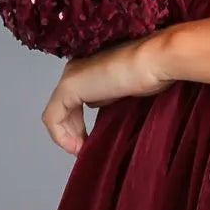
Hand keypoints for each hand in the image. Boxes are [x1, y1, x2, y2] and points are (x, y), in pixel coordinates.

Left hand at [41, 35, 175, 154]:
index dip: (81, 122)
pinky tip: (76, 147)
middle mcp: (77, 66)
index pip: (78, 97)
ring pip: (58, 111)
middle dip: (74, 130)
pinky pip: (53, 116)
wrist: (156, 60)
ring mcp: (72, 75)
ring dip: (67, 134)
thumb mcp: (131, 89)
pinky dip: (60, 135)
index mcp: (91, 65)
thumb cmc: (154, 71)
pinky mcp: (69, 86)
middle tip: (86, 147)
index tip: (92, 140)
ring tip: (81, 150)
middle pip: (66, 105)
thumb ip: (113, 96)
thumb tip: (103, 109)